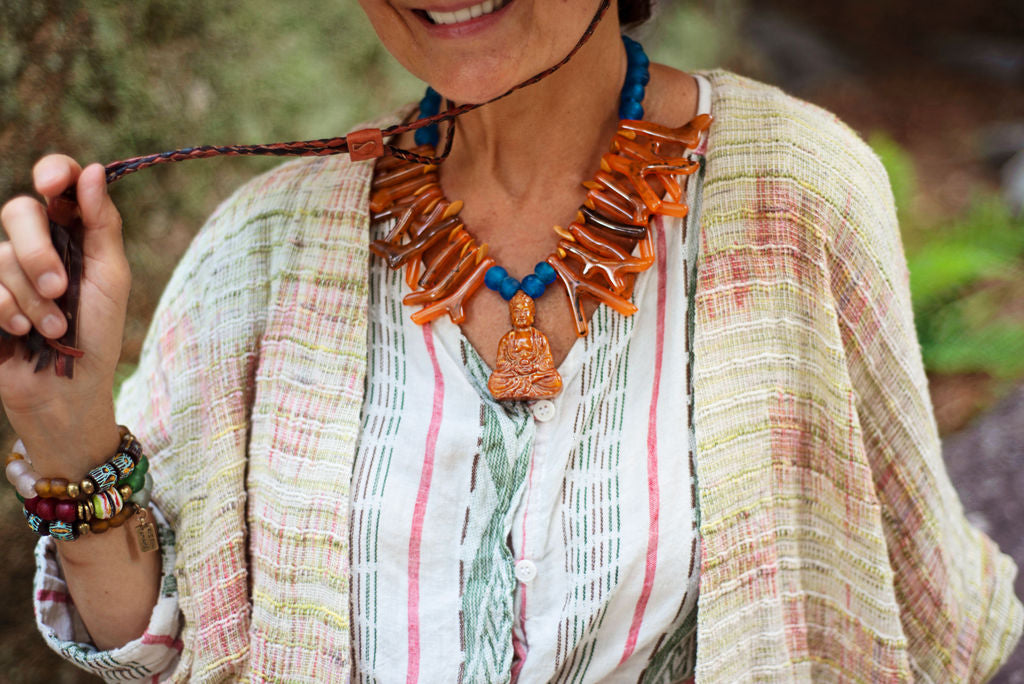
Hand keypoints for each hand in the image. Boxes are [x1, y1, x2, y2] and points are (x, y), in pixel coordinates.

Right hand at [0, 156, 129, 470]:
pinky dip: (8, 312)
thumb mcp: (110, 278)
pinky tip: (22, 333)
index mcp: (76, 232)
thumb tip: (95, 171)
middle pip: (19, 212)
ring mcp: (9, 270)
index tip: (52, 186)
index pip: (58, 183)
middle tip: (60, 289)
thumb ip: (102, 225)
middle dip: (37, 252)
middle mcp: (39, 243)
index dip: (53, 172)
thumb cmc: (98, 334)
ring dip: (32, 298)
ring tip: (54, 327)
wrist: (67, 390)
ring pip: (2, 256)